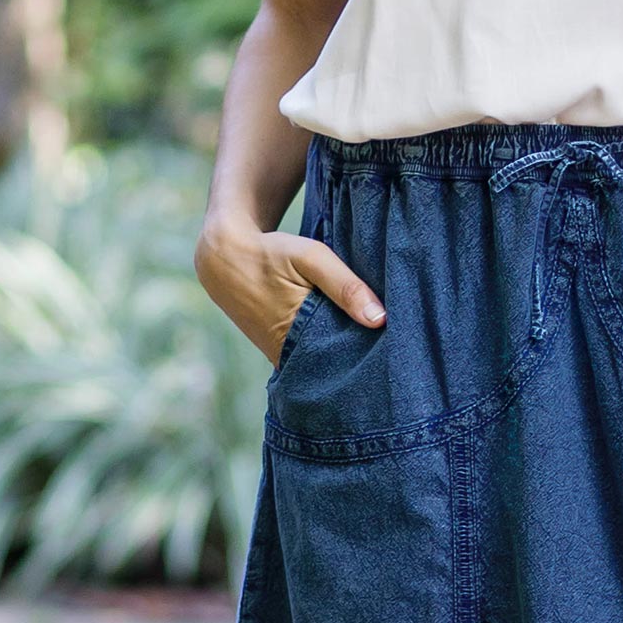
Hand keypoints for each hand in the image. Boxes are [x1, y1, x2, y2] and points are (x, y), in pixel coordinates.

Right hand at [196, 218, 384, 367]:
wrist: (224, 256)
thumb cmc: (270, 253)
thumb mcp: (310, 258)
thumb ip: (345, 286)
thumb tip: (380, 319)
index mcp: (296, 337)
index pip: (344, 365)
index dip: (370, 362)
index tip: (397, 357)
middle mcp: (286, 355)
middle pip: (334, 370)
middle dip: (360, 363)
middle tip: (393, 356)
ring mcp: (279, 356)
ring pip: (322, 365)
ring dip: (344, 356)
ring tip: (377, 350)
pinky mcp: (277, 350)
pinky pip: (309, 358)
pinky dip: (327, 350)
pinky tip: (348, 340)